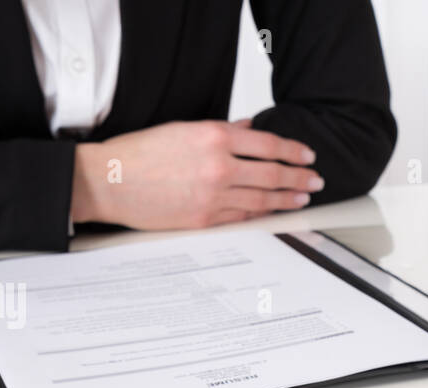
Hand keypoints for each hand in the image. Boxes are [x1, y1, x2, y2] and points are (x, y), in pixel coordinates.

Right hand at [70, 118, 323, 229]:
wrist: (111, 181)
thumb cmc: (141, 153)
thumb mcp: (184, 129)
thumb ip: (222, 131)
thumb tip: (250, 130)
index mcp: (214, 137)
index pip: (269, 145)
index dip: (294, 152)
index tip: (308, 156)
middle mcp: (218, 166)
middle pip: (272, 174)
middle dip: (299, 178)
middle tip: (316, 180)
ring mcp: (213, 196)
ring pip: (262, 200)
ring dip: (287, 199)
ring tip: (302, 197)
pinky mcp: (205, 219)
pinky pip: (242, 217)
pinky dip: (261, 214)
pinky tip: (272, 211)